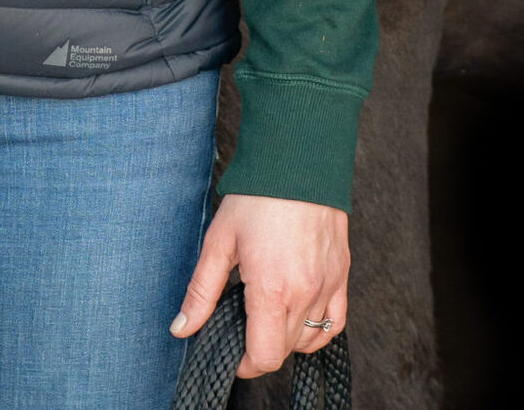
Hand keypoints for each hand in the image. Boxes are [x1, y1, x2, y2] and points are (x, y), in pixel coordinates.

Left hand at [172, 194, 349, 375]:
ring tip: (266, 313)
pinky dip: (317, 329)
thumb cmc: (255, 197)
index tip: (232, 350)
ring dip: (287, 337)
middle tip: (242, 320)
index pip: (264, 356)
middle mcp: (306, 294)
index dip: (244, 362)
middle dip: (260, 345)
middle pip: (284, 350)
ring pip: (310, 339)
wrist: (296, 161)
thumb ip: (201, 291)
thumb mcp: (219, 241)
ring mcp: (328, 286)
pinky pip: (335, 323)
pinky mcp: (342, 276)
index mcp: (272, 289)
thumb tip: (182, 328)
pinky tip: (298, 315)